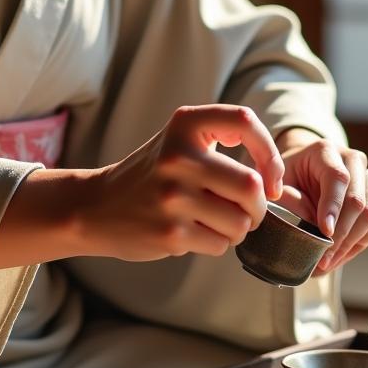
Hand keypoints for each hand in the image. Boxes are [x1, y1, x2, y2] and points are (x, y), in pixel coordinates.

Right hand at [85, 105, 284, 261]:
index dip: (269, 153)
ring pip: (240, 222)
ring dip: (237, 229)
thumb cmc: (151, 175)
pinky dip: (216, 244)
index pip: (244, 123)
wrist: (94, 207)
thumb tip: (273, 179)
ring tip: (215, 223)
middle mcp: (179, 157)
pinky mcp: (170, 232)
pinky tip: (193, 234)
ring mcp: (173, 196)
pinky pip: (220, 244)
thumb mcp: (178, 141)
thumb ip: (222, 142)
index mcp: (184, 125)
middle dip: (259, 207)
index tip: (270, 177)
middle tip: (248, 211)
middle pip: (251, 187)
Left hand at [273, 129, 367, 275]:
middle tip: (323, 259)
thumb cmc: (287, 179)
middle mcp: (352, 160)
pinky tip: (341, 254)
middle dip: (342, 234)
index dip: (333, 207)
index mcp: (325, 151)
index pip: (338, 178)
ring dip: (352, 242)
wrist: (301, 172)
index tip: (326, 233)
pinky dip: (363, 241)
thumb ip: (289, 199)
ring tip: (329, 261)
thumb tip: (314, 225)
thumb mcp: (277, 184)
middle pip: (359, 200)